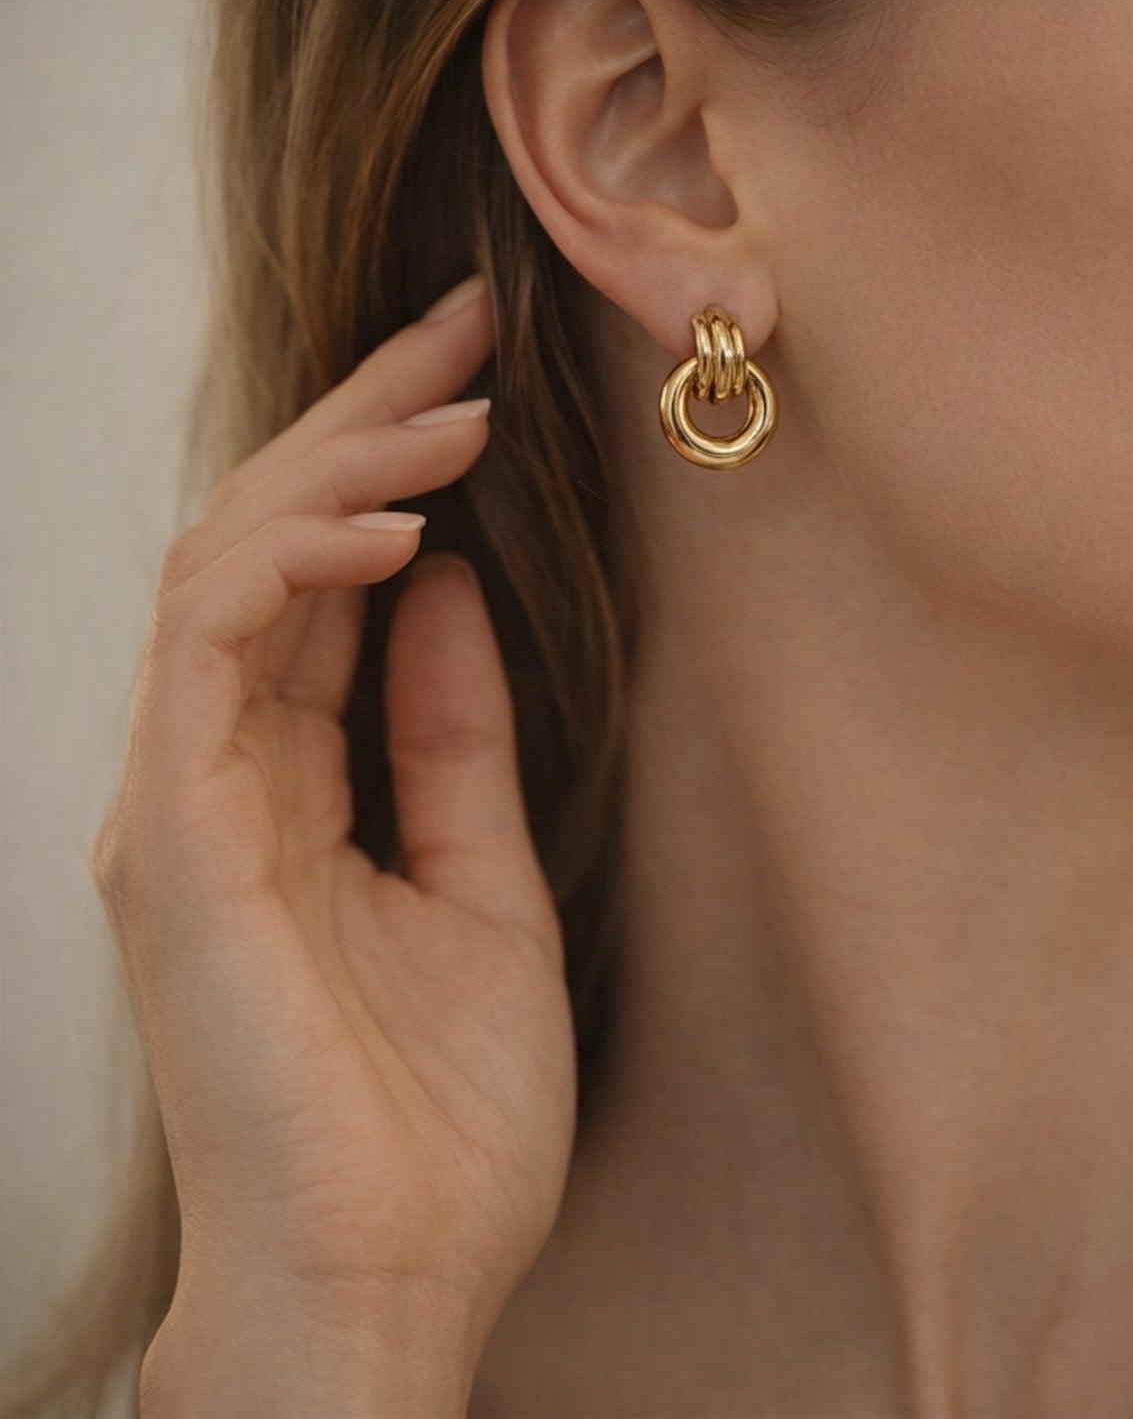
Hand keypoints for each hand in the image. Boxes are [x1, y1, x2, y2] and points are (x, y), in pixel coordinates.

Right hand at [92, 275, 576, 1350]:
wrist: (390, 1283)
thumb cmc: (438, 1119)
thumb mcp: (483, 884)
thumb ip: (451, 740)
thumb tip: (452, 594)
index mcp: (282, 792)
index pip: (318, 585)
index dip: (390, 467)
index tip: (479, 377)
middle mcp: (212, 780)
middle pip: (267, 546)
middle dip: (361, 422)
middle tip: (459, 324)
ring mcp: (180, 805)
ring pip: (226, 569)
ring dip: (340, 470)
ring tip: (456, 411)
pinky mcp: (173, 844)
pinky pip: (207, 653)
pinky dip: (294, 567)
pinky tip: (401, 530)